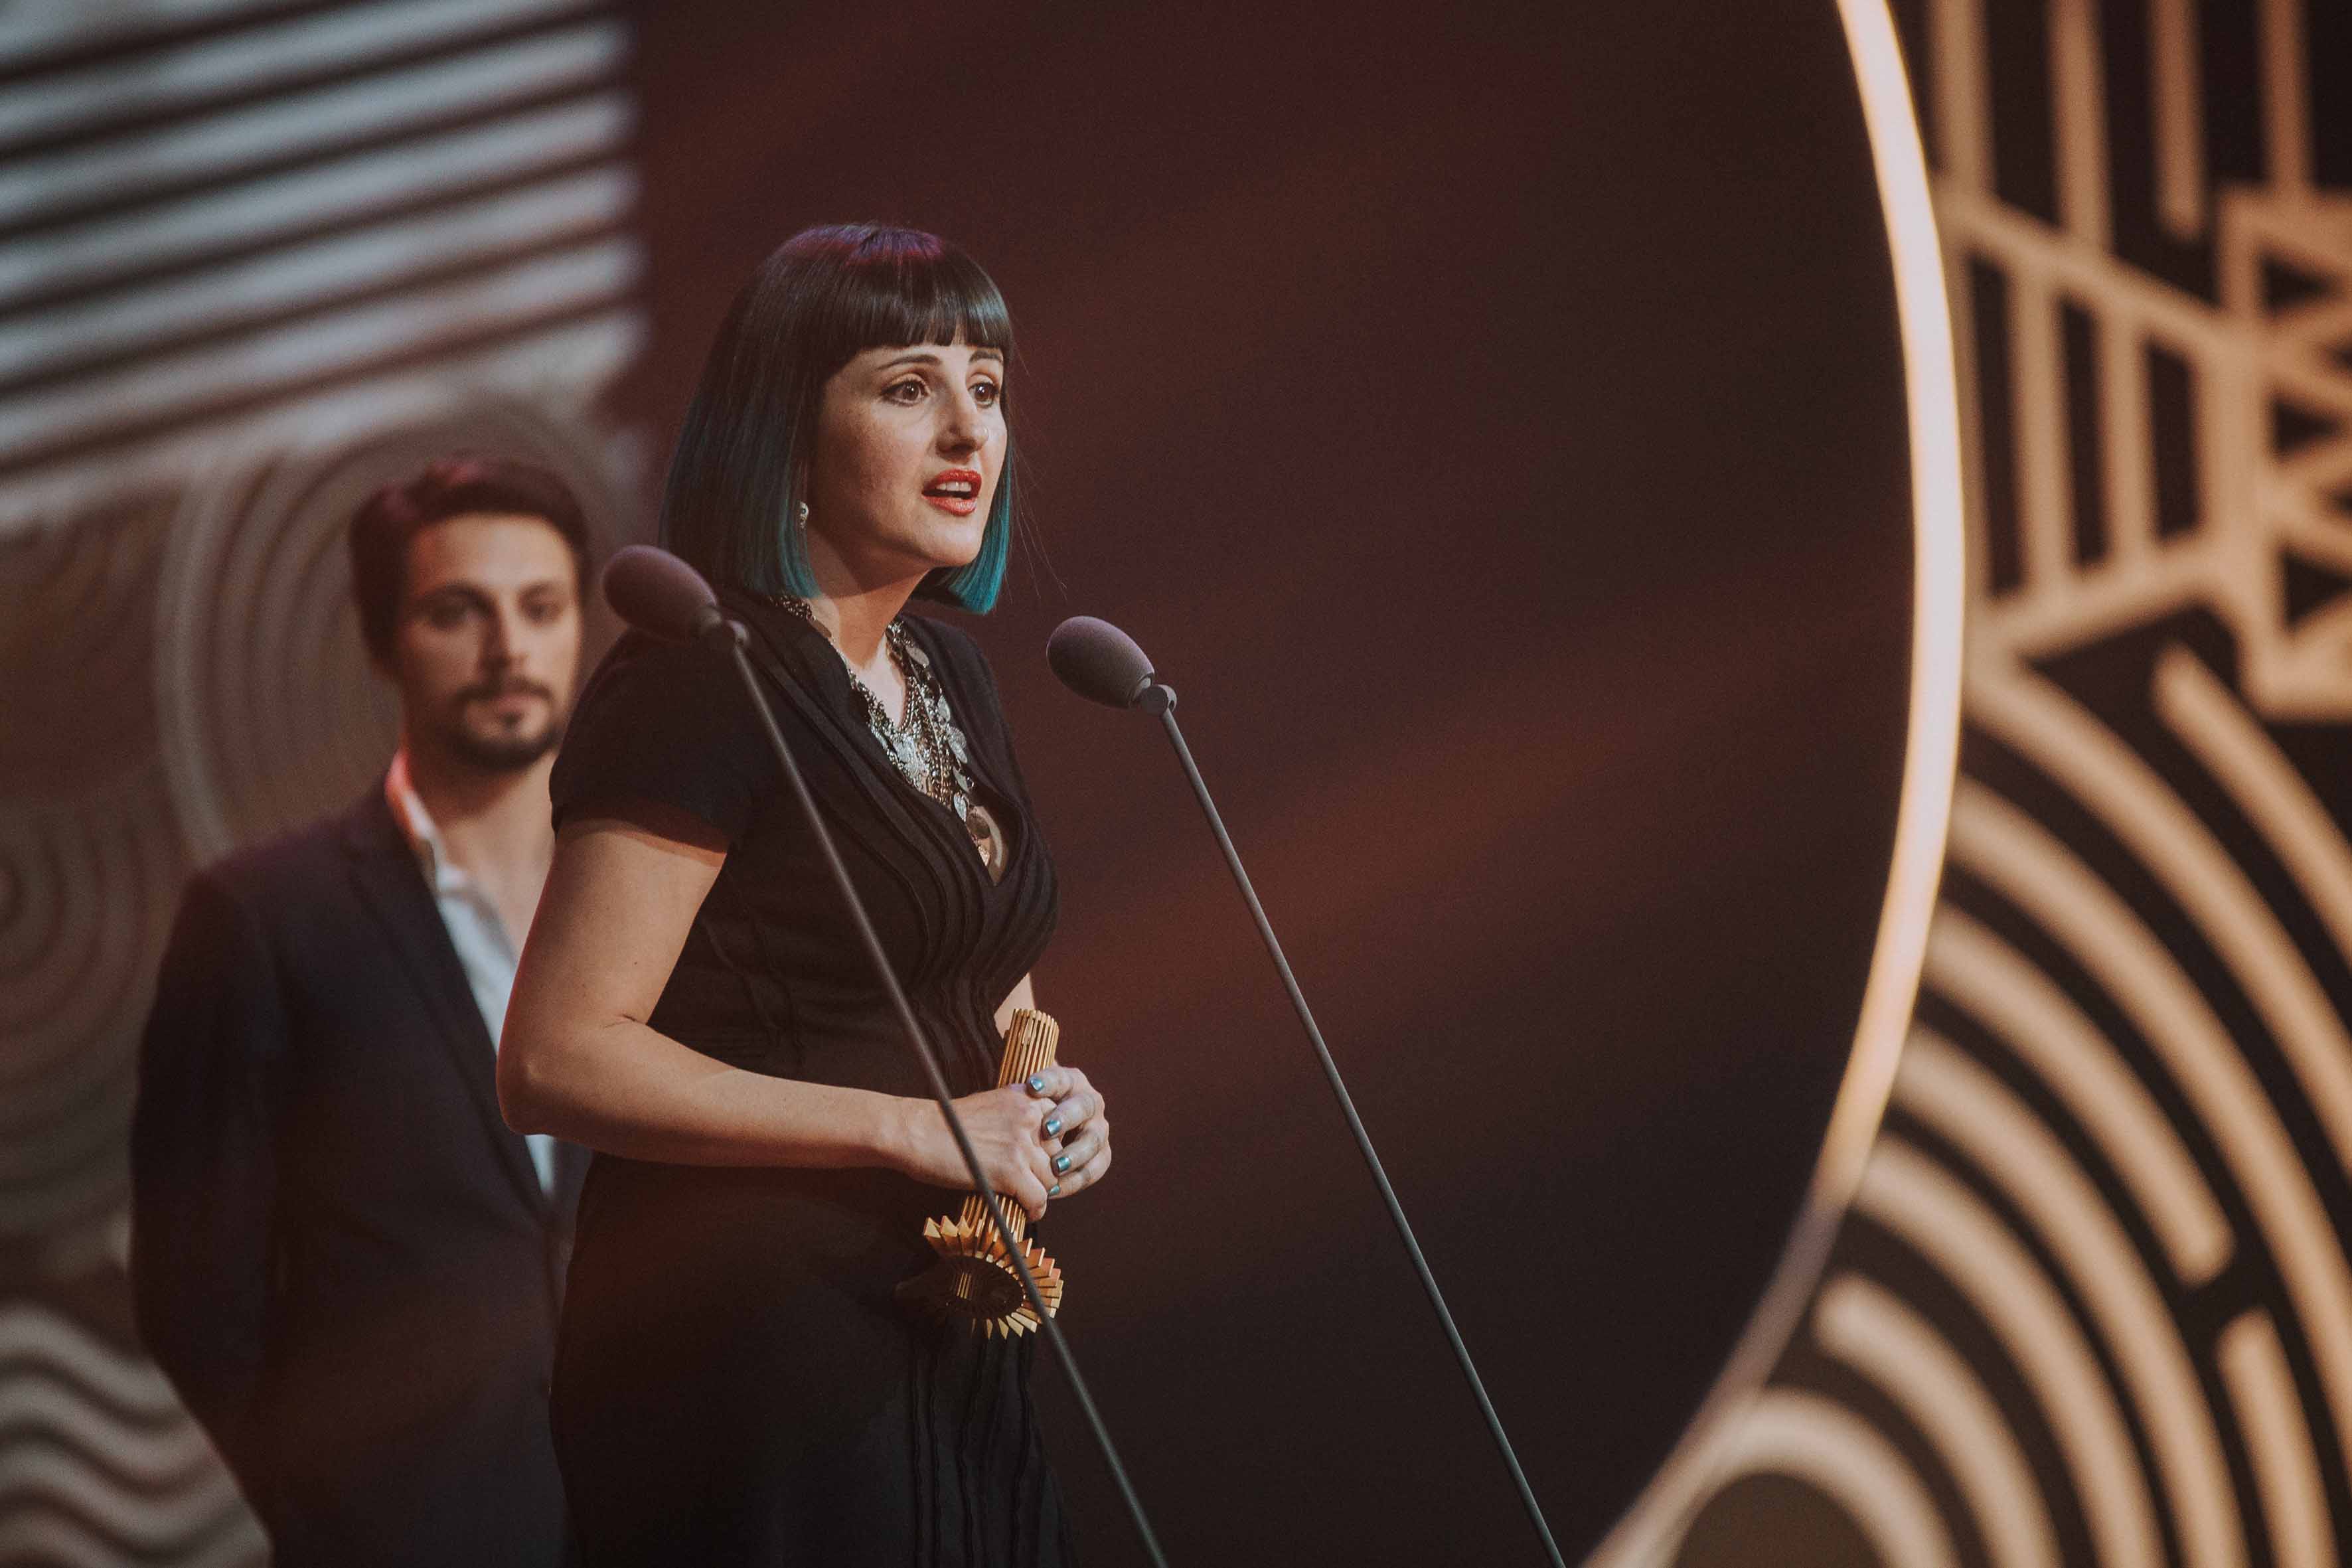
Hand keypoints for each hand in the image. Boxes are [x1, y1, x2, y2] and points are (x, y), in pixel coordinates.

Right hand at [893, 1083, 1059, 1218]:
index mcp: (1026, 1099)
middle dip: (1047, 1171)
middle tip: (1034, 1183)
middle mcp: (1029, 1118)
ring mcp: (1022, 1144)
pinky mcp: (1011, 1171)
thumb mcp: (991, 1106)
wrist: (918, 1132)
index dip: (1050, 1147)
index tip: (1040, 1160)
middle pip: (1058, 1153)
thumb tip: (1034, 1143)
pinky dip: (1036, 1210)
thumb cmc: (947, 1123)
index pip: (1059, 1126)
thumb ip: (1015, 1118)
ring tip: (1029, 1199)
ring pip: (1052, 1178)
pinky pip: (1039, 1198)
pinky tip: (1027, 1212)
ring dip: (1042, 1191)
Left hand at [1026, 1065, 1111, 1200]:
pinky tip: (1054, 1190)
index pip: (1060, 1078)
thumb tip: (1007, 1090)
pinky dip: (1075, 1180)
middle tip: (1047, 1130)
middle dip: (1066, 1118)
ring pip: (1094, 1140)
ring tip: (1056, 1166)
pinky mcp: (1101, 1154)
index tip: (1030, 1087)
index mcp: (1070, 1082)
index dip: (1048, 1082)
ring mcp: (1098, 1129)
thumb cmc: (1022, 1116)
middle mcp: (1089, 1102)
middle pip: (1083, 1107)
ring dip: (1076, 1154)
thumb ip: (1015, 1095)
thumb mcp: (1020, 1099)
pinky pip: (1094, 1168)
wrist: (1039, 1134)